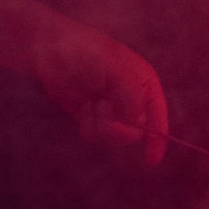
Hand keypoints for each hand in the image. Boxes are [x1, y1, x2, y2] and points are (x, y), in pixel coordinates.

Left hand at [36, 26, 170, 166]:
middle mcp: (130, 97)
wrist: (50, 48)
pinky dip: (89, 127)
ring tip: (90, 105)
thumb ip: (131, 96)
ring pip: (115, 137)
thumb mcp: (113, 68)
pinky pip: (96, 135)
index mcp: (144, 82)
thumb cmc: (84, 50)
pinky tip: (82, 109)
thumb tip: (139, 124)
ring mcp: (111, 108)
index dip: (158, 138)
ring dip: (102, 126)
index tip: (151, 160)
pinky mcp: (92, 115)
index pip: (158, 114)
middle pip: (136, 131)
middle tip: (102, 109)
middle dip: (119, 127)